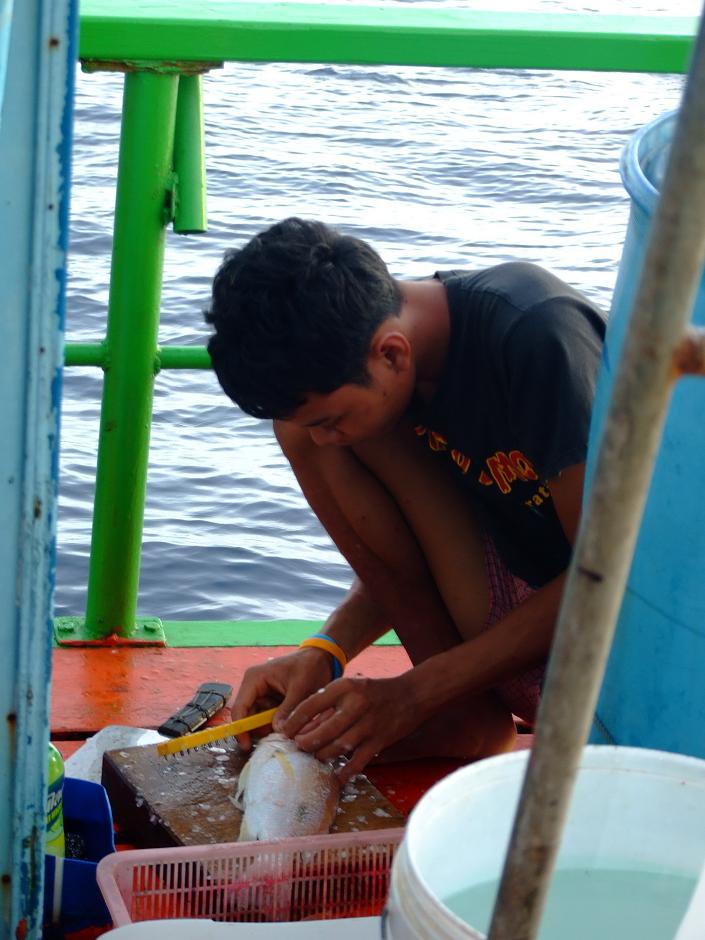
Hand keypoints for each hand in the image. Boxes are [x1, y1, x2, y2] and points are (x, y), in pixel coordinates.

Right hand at [230, 648, 332, 749]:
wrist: (323, 658)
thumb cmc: (310, 667)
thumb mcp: (301, 688)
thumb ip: (288, 709)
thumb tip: (278, 730)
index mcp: (255, 678)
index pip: (239, 708)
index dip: (240, 729)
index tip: (247, 746)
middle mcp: (254, 686)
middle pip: (247, 716)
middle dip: (260, 729)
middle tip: (278, 737)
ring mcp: (262, 694)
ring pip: (259, 720)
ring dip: (271, 727)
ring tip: (290, 725)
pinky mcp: (271, 700)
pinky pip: (269, 718)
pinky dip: (278, 723)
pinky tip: (291, 722)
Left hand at [277, 674, 421, 783]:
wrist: (411, 694)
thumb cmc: (374, 691)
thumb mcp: (350, 687)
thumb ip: (329, 702)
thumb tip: (302, 725)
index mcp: (344, 687)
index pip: (311, 704)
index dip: (294, 720)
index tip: (284, 731)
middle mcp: (356, 704)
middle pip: (323, 730)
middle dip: (306, 742)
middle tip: (298, 747)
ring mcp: (369, 724)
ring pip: (338, 747)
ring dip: (323, 755)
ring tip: (315, 757)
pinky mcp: (380, 740)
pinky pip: (357, 761)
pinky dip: (345, 771)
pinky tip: (336, 776)